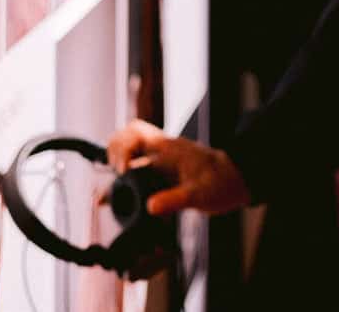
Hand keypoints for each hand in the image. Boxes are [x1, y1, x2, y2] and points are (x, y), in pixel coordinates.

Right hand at [104, 120, 250, 216]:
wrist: (232, 182)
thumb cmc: (220, 183)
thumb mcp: (199, 194)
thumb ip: (175, 199)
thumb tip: (151, 207)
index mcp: (167, 148)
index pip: (136, 132)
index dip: (122, 148)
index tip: (121, 170)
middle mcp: (160, 151)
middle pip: (126, 137)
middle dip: (113, 153)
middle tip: (115, 176)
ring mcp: (158, 161)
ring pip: (129, 155)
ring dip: (116, 169)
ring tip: (106, 195)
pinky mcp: (159, 173)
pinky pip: (135, 171)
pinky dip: (123, 183)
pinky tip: (113, 200)